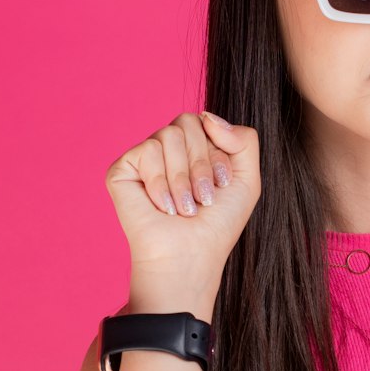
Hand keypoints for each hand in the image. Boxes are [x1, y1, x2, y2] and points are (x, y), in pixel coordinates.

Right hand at [105, 111, 260, 281]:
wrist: (190, 255)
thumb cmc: (217, 225)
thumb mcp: (247, 180)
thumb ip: (244, 139)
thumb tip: (207, 115)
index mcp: (194, 149)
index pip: (207, 123)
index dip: (218, 155)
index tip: (221, 187)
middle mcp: (168, 150)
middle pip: (188, 123)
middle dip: (202, 164)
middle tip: (202, 199)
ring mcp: (144, 158)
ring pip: (169, 136)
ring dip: (183, 178)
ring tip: (184, 207)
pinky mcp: (122, 169)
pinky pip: (147, 150)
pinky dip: (160, 183)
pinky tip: (162, 206)